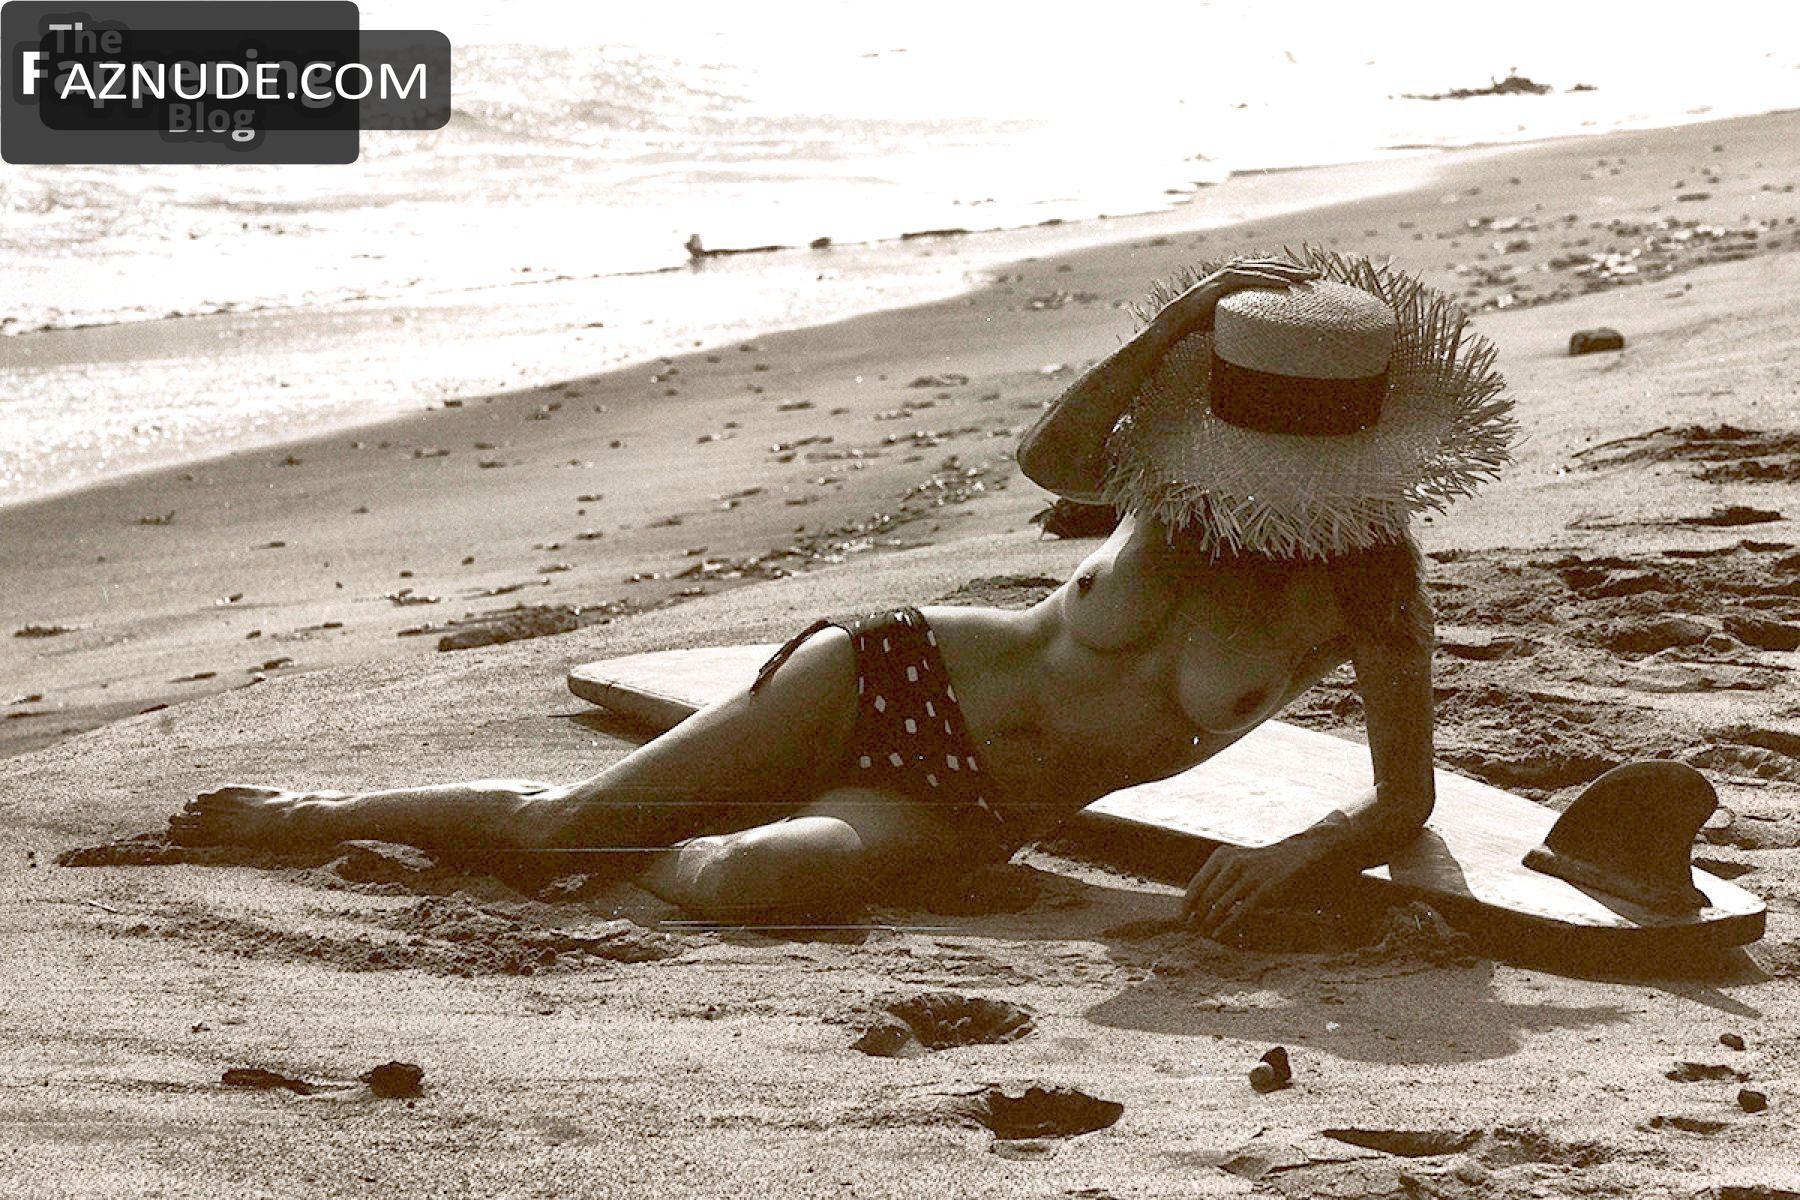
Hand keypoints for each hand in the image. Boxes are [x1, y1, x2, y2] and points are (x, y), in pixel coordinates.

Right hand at [1151, 259, 1318, 339]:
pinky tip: (1287, 284)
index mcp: (1240, 272)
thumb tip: (1263, 324)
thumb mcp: (1231, 311)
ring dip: (1290, 272)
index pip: (1271, 269)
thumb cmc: (1203, 319)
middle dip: (1297, 269)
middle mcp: (1237, 267)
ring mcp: (1232, 271)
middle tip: (1318, 275)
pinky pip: (1255, 278)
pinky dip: (1272, 280)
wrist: (1180, 318)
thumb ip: (1246, 309)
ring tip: (1309, 277)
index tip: (1310, 278)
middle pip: (1274, 266)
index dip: (1291, 272)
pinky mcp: (1227, 279)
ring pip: (1268, 269)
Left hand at [1181, 834, 1326, 940]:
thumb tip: (1191, 904)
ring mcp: (1249, 877)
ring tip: (1204, 933)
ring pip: (1222, 905)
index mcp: (1221, 856)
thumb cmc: (1256, 864)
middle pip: (1207, 896)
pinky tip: (1219, 933)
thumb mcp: (1234, 862)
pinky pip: (1241, 912)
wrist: (1291, 856)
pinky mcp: (1264, 890)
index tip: (1181, 919)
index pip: (1197, 884)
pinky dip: (1227, 924)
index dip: (1186, 904)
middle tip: (1192, 930)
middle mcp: (1233, 864)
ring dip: (1210, 922)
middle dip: (1197, 916)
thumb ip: (1215, 878)